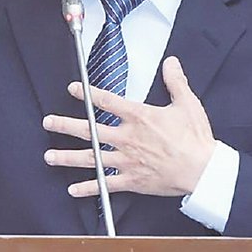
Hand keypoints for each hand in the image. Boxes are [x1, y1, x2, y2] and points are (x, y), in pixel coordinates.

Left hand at [42, 56, 214, 197]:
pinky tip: (73, 189)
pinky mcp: (132, 180)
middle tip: (49, 123)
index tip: (73, 89)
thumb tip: (171, 63)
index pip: (107, 102)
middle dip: (66, 126)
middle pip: (90, 130)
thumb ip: (175, 81)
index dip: (87, 93)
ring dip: (68, 157)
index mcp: (139, 117)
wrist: (202, 170)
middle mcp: (128, 138)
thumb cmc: (195, 139)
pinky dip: (89, 188)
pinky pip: (105, 185)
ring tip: (50, 156)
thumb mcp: (187, 103)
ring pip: (91, 158)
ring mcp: (127, 161)